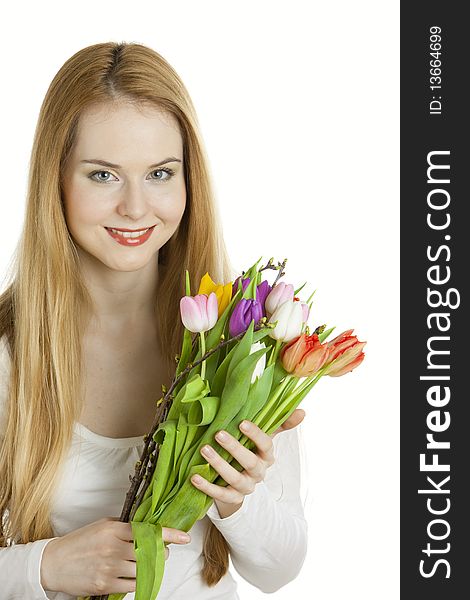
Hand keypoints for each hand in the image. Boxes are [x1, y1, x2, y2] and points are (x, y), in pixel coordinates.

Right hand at [40, 516, 190, 595]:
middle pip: (150, 552)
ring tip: (145, 564)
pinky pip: (132, 585)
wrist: (54, 562)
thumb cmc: (80, 542)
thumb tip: (148, 528)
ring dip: (150, 568)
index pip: (148, 530)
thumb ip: (124, 526)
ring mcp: (110, 567)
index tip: (184, 537)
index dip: (169, 534)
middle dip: (161, 553)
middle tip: (160, 552)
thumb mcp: (102, 525)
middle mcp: (114, 547)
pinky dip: (137, 581)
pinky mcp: (105, 584)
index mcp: (114, 529)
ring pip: (143, 569)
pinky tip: (133, 575)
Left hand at [191, 409, 305, 517]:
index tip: (242, 423)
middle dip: (234, 448)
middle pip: (249, 462)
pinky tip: (195, 476)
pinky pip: (221, 495)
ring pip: (234, 478)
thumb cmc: (252, 452)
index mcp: (267, 456)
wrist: (242, 483)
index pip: (266, 445)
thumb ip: (280, 423)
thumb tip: (303, 411)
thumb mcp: (265, 438)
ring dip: (218, 464)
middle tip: (218, 433)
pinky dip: (207, 487)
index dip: (255, 434)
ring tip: (204, 450)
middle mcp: (259, 472)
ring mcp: (246, 487)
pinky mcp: (233, 498)